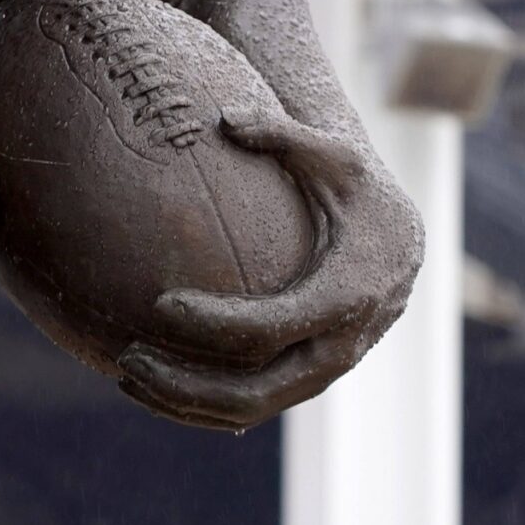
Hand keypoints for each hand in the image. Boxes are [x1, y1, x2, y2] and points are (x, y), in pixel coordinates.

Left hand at [116, 106, 424, 431]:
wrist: (400, 239)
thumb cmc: (358, 189)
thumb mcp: (333, 154)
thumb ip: (283, 134)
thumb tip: (225, 116)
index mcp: (346, 296)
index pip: (271, 326)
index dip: (214, 321)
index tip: (160, 302)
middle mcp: (340, 347)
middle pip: (258, 390)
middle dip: (188, 384)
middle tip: (127, 358)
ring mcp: (325, 370)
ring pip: (252, 408)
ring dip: (186, 404)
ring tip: (124, 376)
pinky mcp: (309, 377)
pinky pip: (254, 404)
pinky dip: (203, 406)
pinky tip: (150, 386)